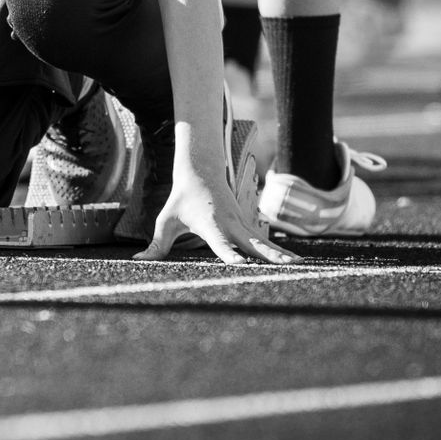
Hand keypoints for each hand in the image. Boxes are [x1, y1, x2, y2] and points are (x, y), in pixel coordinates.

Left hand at [135, 158, 296, 265]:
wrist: (201, 170)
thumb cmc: (181, 198)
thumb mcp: (166, 221)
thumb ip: (156, 245)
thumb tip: (138, 260)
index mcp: (211, 225)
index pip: (222, 244)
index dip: (231, 254)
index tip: (242, 265)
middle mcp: (231, 225)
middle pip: (253, 244)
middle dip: (271, 257)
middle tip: (289, 268)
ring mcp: (242, 225)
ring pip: (263, 243)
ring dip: (281, 255)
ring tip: (302, 267)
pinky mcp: (247, 226)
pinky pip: (264, 242)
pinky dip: (279, 252)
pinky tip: (295, 263)